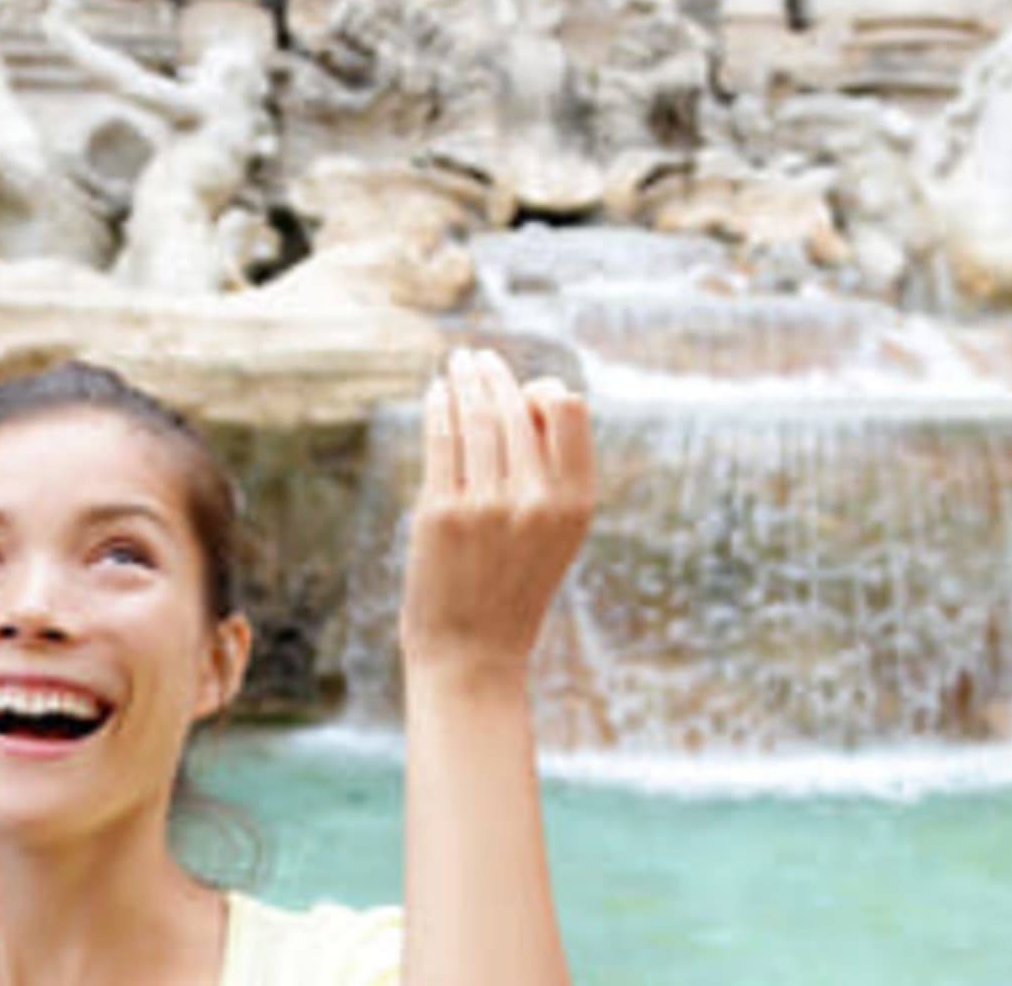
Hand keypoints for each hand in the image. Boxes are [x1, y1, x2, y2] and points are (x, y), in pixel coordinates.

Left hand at [397, 349, 596, 689]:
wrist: (473, 653)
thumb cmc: (514, 588)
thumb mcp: (556, 534)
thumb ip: (552, 475)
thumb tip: (531, 399)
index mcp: (575, 502)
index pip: (569, 409)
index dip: (544, 391)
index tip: (522, 389)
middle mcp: (535, 499)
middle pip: (516, 406)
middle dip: (493, 374)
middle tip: (477, 357)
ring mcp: (486, 505)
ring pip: (477, 416)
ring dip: (464, 381)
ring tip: (457, 364)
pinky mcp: (441, 512)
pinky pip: (441, 440)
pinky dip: (439, 408)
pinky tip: (437, 393)